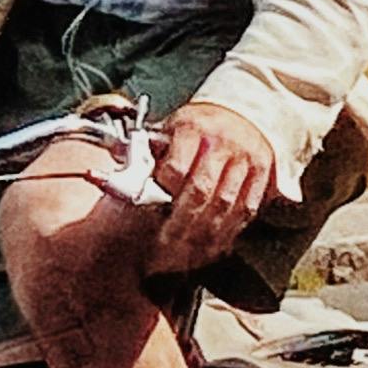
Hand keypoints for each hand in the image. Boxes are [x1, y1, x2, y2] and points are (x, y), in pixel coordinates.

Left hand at [151, 98, 278, 267]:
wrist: (244, 111)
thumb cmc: (197, 125)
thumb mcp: (170, 128)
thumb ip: (144, 152)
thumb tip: (103, 174)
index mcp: (191, 128)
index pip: (176, 168)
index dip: (162, 195)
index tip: (149, 215)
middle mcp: (221, 143)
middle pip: (202, 192)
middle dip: (181, 224)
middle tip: (162, 248)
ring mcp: (245, 160)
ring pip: (225, 206)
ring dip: (204, 235)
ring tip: (184, 256)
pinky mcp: (264, 175)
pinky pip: (246, 210)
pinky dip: (229, 232)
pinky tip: (211, 247)